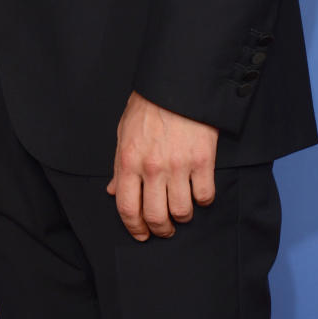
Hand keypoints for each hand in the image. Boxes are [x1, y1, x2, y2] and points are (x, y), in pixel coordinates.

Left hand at [106, 91, 217, 240]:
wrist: (177, 83)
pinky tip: (198, 191)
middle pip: (155, 216)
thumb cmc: (148, 106)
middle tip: (164, 228)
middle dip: (160, 229)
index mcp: (128, 160)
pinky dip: (203, 199)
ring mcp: (178, 165)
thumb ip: (118, 165)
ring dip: (182, 216)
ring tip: (181, 209)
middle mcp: (152, 167)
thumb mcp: (124, 132)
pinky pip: (205, 196)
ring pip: (182, 212)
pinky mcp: (202, 160)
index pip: (127, 208)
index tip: (141, 234)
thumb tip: (112, 191)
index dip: (134, 227)